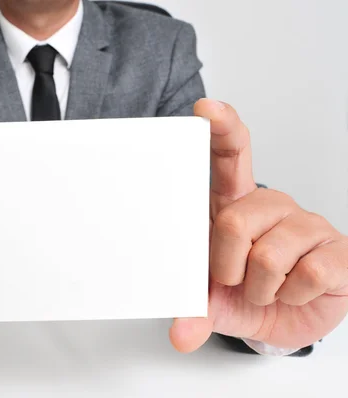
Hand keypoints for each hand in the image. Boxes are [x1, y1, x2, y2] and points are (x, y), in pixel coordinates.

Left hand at [169, 99, 347, 352]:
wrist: (284, 317)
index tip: (206, 110)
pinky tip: (295, 291)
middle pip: (235, 220)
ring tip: (266, 288)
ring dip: (260, 288)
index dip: (221, 129)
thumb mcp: (212, 298)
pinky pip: (307, 273)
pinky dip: (292, 296)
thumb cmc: (243, 292)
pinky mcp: (337, 251)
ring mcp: (306, 224)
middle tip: (235, 279)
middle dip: (227, 266)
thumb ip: (195, 309)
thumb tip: (181, 335)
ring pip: (270, 254)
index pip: (229, 154)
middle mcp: (270, 205)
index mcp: (234, 203)